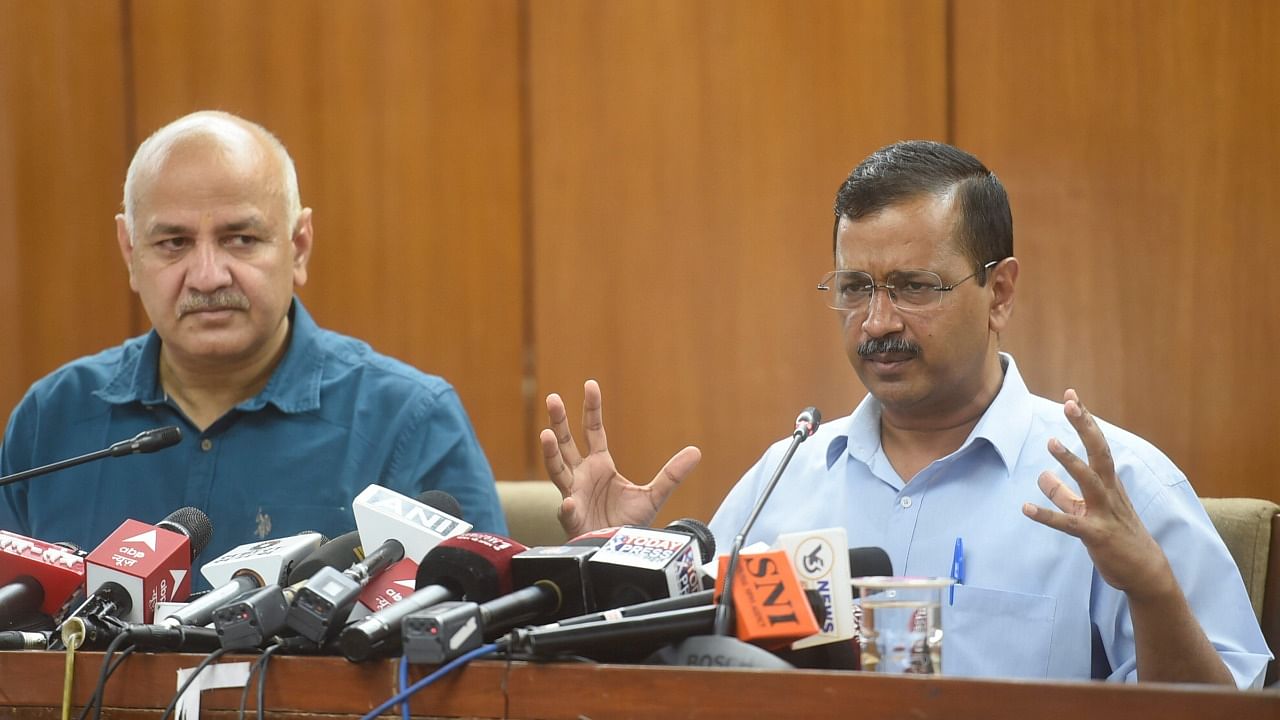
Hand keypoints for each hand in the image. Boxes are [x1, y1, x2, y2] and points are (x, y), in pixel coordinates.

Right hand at [540, 379, 700, 536]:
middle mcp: (582, 476)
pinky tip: (569, 503)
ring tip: (545, 434)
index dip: (591, 408)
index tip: (590, 385)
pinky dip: (568, 508)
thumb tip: (696, 451)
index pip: (593, 430)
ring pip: (556, 470)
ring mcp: (574, 495)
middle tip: (553, 398)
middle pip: (566, 443)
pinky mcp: (573, 519)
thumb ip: (672, 473)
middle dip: (559, 421)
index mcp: (599, 465)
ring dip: (550, 453)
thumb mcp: (654, 495)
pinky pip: (568, 512)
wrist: (618, 553)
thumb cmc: (626, 523)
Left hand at [1022, 389, 1174, 598]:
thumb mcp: (1087, 510)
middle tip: (1071, 403)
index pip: (1097, 445)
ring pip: (1089, 482)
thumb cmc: (1118, 536)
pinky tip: (1026, 508)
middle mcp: (1109, 493)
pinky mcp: (1096, 535)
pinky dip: (1047, 515)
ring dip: (1071, 462)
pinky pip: (1069, 524)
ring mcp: (1104, 513)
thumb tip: (1041, 475)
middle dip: (1086, 427)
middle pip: (1099, 453)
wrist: (1146, 573)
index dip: (1085, 421)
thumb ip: (1063, 493)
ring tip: (1051, 442)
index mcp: (1108, 484)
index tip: (1072, 396)